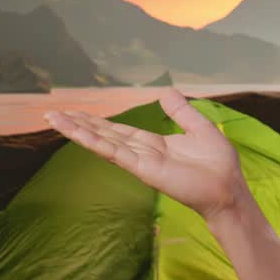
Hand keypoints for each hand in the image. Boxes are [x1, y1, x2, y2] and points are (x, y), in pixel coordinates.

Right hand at [43, 87, 246, 220]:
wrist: (228, 188)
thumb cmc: (218, 164)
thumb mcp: (199, 128)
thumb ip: (181, 112)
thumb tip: (166, 91)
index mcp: (154, 144)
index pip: (119, 130)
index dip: (98, 122)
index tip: (76, 112)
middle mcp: (142, 153)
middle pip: (104, 135)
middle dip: (79, 125)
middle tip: (52, 113)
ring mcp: (140, 161)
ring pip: (103, 142)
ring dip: (78, 131)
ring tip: (54, 119)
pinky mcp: (144, 169)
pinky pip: (115, 152)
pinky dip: (95, 142)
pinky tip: (77, 133)